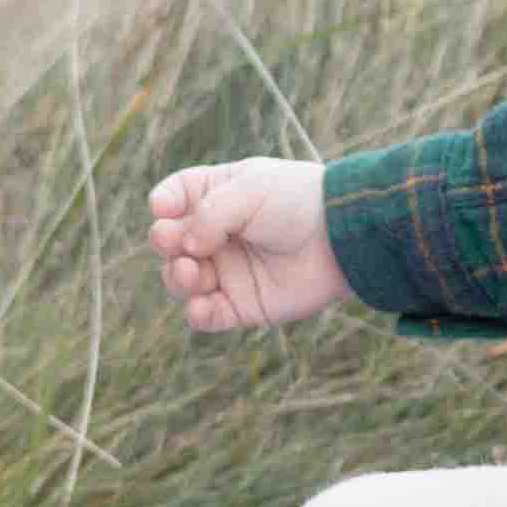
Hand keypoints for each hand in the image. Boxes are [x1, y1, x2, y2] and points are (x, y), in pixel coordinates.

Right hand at [146, 157, 347, 330]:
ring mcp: (228, 270)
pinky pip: (206, 316)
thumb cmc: (298, 202)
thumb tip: (186, 250)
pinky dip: (197, 314)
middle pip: (169, 242)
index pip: (174, 198)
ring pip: (180, 280)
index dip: (163, 204)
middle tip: (177, 244)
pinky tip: (201, 306)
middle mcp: (217, 234)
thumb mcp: (249, 191)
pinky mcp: (242, 304)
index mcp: (217, 195)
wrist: (343, 237)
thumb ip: (208, 214)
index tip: (163, 209)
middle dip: (164, 243)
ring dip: (176, 277)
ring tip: (193, 272)